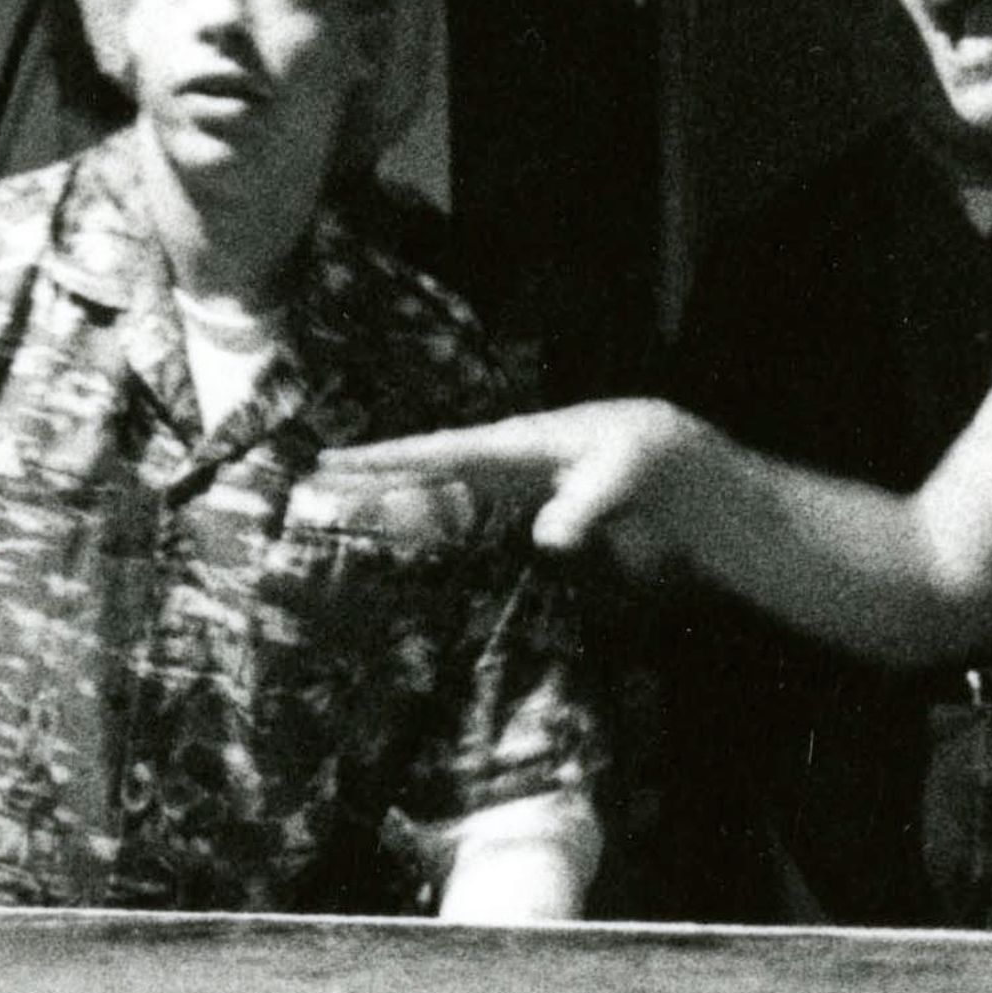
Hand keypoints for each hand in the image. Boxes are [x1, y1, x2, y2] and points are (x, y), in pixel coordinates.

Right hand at [305, 401, 711, 571]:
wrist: (683, 471)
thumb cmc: (651, 459)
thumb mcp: (625, 475)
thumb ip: (585, 502)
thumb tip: (545, 535)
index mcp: (515, 446)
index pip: (438, 453)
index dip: (384, 461)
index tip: (330, 461)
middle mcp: (502, 465)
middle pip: (423, 472)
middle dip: (368, 478)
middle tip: (308, 484)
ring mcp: (509, 490)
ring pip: (437, 496)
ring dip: (393, 505)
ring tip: (340, 512)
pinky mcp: (523, 515)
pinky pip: (465, 522)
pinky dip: (432, 531)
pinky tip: (406, 547)